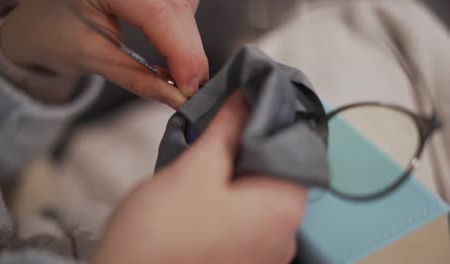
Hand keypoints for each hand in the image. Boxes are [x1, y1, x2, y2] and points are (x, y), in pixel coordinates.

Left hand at [0, 0, 208, 107]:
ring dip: (189, 39)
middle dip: (189, 49)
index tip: (191, 86)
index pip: (156, 12)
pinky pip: (180, 2)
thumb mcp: (93, 59)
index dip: (181, 50)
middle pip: (176, 7)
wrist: (39, 21)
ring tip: (183, 72)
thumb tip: (178, 97)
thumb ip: (139, 79)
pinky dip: (183, 28)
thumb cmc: (52, 35)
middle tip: (192, 88)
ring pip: (184, 4)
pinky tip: (178, 47)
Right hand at [92, 91, 307, 263]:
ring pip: (260, 195)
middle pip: (277, 171)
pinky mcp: (244, 261)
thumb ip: (227, 129)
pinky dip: (233, 198)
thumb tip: (246, 98)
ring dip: (239, 172)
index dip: (269, 119)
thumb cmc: (162, 232)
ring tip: (210, 156)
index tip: (246, 102)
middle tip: (221, 127)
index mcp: (283, 209)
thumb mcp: (196, 169)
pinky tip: (208, 189)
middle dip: (250, 146)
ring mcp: (265, 254)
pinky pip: (248, 218)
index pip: (295, 147)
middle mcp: (285, 235)